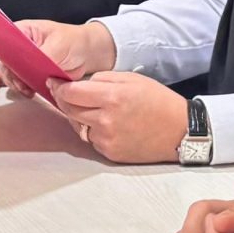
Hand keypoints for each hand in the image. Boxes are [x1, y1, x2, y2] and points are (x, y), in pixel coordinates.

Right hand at [0, 18, 115, 98]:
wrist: (89, 55)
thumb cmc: (74, 42)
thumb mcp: (59, 45)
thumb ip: (42, 55)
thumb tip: (28, 66)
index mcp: (23, 31)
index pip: (3, 42)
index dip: (3, 56)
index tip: (10, 68)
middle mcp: (19, 46)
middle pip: (3, 60)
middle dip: (9, 74)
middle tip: (21, 83)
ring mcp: (24, 61)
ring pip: (8, 73)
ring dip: (13, 83)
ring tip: (25, 89)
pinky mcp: (30, 75)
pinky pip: (17, 81)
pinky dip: (16, 87)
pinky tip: (18, 91)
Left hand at [52, 72, 188, 162]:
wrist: (179, 131)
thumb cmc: (158, 101)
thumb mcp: (132, 79)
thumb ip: (103, 79)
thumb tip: (80, 83)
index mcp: (112, 98)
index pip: (71, 93)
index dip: (59, 87)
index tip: (54, 83)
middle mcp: (106, 120)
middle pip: (69, 110)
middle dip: (64, 101)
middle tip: (65, 94)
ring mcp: (107, 139)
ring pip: (78, 126)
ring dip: (78, 116)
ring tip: (91, 108)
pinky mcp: (110, 153)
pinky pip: (91, 139)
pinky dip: (93, 130)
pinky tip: (106, 124)